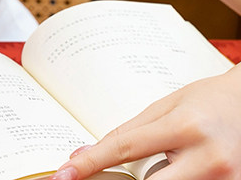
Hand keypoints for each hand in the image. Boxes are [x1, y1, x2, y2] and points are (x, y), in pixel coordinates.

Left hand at [51, 65, 240, 179]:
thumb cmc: (205, 101)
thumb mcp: (164, 107)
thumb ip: (127, 133)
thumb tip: (85, 155)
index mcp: (184, 127)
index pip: (125, 149)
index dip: (91, 163)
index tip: (65, 175)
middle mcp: (208, 159)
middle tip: (106, 173)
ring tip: (170, 157)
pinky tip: (182, 165)